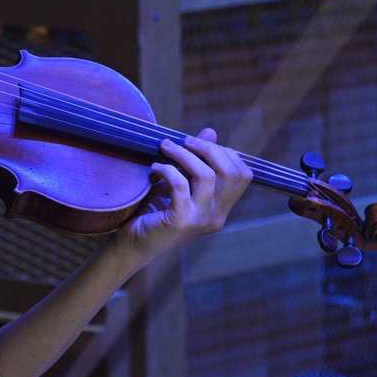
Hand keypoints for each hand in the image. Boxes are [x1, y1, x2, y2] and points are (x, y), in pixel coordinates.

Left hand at [112, 128, 251, 266]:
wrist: (133, 244)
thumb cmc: (154, 212)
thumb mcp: (180, 184)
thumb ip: (197, 161)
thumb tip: (210, 132)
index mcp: (221, 208)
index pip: (243, 175)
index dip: (225, 153)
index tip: (199, 144)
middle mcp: (216, 216)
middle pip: (230, 172)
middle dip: (207, 149)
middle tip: (183, 141)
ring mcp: (200, 220)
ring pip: (206, 176)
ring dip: (184, 155)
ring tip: (165, 148)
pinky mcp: (180, 220)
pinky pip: (180, 185)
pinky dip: (167, 170)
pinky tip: (155, 168)